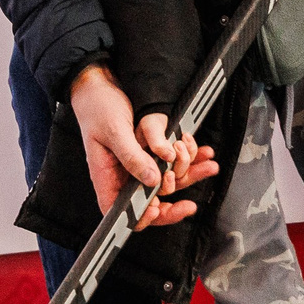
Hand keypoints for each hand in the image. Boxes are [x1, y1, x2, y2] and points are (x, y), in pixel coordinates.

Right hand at [70, 63, 220, 228]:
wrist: (99, 86)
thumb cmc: (96, 108)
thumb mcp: (114, 131)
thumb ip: (132, 156)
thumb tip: (151, 180)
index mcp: (106, 177)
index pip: (121, 211)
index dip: (139, 217)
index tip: (155, 209)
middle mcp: (122, 176)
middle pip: (148, 202)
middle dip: (171, 205)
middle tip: (189, 205)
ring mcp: (136, 165)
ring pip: (165, 182)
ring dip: (188, 176)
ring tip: (207, 167)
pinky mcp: (148, 153)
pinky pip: (170, 164)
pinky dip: (188, 159)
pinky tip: (202, 153)